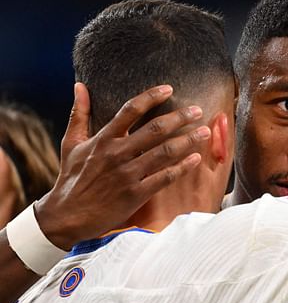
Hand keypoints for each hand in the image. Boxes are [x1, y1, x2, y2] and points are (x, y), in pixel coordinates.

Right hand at [35, 83, 209, 249]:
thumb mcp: (71, 144)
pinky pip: (165, 177)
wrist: (66, 217)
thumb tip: (80, 85)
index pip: (130, 110)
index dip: (151, 97)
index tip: (169, 89)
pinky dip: (182, 167)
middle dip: (180, 117)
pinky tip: (197, 159)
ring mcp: (128, 174)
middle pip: (155, 129)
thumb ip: (79, 114)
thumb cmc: (71, 178)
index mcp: (103, 139)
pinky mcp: (136, 194)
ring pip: (165, 152)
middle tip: (198, 110)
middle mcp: (117, 154)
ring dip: (188, 140)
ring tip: (205, 131)